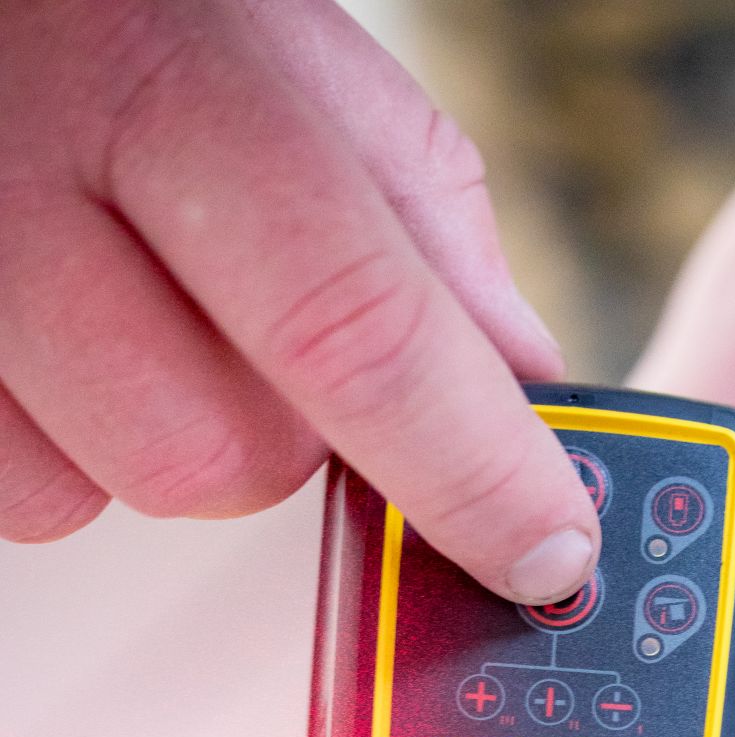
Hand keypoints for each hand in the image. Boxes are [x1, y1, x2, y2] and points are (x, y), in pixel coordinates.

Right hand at [0, 0, 599, 601]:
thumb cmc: (136, 23)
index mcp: (169, 84)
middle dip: (292, 438)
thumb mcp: (305, 71)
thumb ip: (428, 236)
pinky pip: (32, 499)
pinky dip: (81, 453)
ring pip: (123, 491)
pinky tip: (77, 347)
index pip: (356, 329)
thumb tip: (526, 395)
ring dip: (184, 442)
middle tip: (268, 335)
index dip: (471, 468)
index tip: (547, 550)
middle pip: (229, 459)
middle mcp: (28, 183)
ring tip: (153, 313)